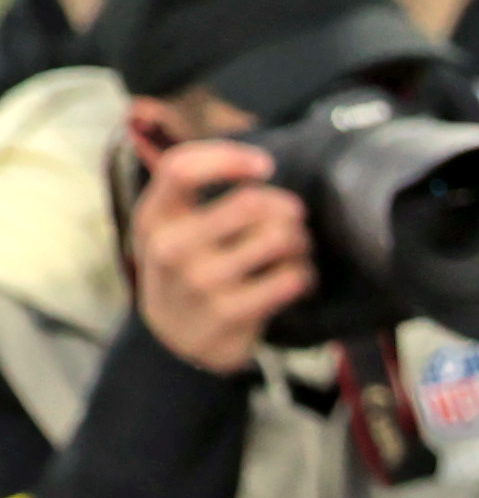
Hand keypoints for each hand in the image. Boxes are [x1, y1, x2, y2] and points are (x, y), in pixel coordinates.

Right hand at [132, 138, 313, 371]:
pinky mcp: (231, 313)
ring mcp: (200, 282)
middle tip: (293, 217)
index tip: (264, 166)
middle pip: (250, 203)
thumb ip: (196, 190)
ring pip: (278, 240)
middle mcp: (170, 247)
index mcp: (153, 216)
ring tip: (295, 247)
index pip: (181, 168)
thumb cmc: (185, 266)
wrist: (176, 340)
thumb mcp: (171, 225)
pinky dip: (305, 273)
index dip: (229, 157)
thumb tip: (259, 161)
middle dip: (286, 206)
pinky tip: (297, 276)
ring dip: (300, 241)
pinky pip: (292, 278)